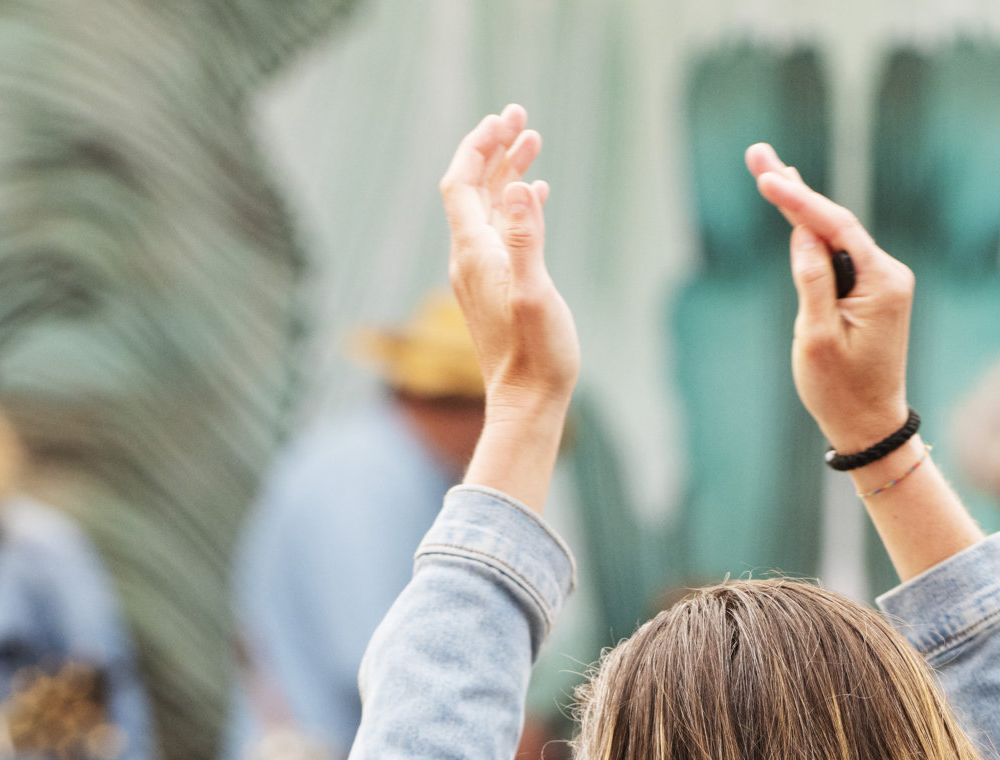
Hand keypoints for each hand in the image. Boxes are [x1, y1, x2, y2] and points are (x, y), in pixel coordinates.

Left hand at [440, 106, 578, 418]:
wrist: (527, 404)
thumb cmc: (538, 355)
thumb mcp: (536, 293)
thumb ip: (525, 238)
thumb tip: (516, 187)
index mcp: (476, 253)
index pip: (461, 183)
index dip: (477, 147)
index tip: (504, 119)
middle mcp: (472, 259)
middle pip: (473, 188)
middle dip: (494, 148)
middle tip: (520, 115)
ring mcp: (482, 274)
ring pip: (489, 208)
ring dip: (507, 172)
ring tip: (533, 140)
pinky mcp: (497, 288)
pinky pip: (501, 232)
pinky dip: (516, 205)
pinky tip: (536, 195)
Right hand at [748, 142, 913, 453]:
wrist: (869, 425)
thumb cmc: (841, 390)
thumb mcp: (817, 338)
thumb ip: (811, 282)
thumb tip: (802, 235)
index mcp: (881, 283)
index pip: (834, 228)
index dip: (797, 199)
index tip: (766, 175)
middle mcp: (888, 274)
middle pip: (835, 222)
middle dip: (793, 189)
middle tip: (757, 154)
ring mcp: (881, 281)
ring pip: (835, 235)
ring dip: (800, 205)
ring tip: (767, 169)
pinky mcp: (870, 291)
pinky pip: (838, 253)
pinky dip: (813, 231)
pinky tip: (795, 206)